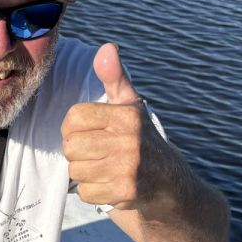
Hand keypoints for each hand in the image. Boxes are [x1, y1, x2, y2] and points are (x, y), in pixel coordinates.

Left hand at [60, 42, 176, 211]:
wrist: (170, 186)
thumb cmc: (142, 141)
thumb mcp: (131, 107)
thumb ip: (115, 78)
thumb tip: (106, 48)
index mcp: (128, 115)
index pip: (73, 118)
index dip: (73, 128)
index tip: (88, 133)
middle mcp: (130, 139)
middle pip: (70, 146)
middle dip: (79, 153)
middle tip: (98, 154)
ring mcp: (128, 167)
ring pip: (76, 171)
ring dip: (86, 174)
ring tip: (106, 169)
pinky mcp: (125, 191)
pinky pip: (86, 193)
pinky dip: (94, 193)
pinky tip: (110, 185)